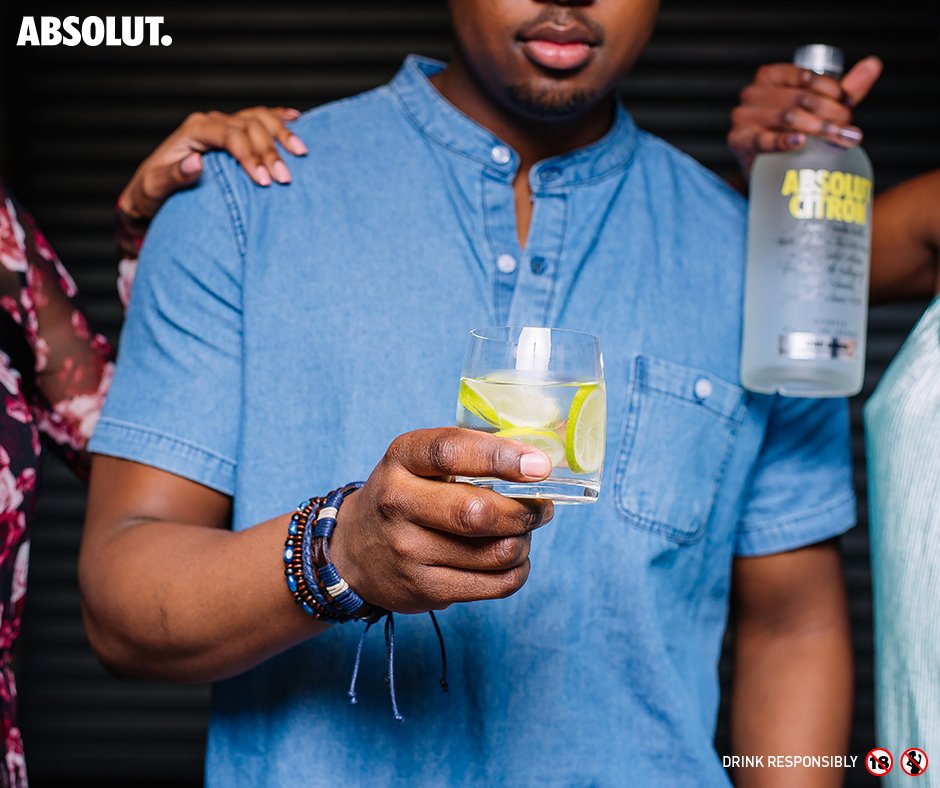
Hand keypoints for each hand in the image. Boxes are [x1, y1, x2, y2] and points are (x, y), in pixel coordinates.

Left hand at [117, 106, 308, 219]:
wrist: (151, 190)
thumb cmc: (152, 191)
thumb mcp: (156, 187)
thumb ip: (176, 175)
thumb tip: (197, 162)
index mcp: (194, 130)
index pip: (230, 136)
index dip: (249, 155)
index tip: (263, 181)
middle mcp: (211, 122)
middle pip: (249, 127)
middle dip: (270, 152)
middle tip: (285, 179)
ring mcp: (224, 125)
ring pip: (259, 119)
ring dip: (282, 135)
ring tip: (301, 153)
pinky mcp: (233, 132)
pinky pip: (260, 118)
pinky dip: (279, 118)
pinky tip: (297, 119)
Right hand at [330, 428, 555, 613]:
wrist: (354, 548)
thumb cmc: (406, 494)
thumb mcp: (419, 461)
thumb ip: (470, 454)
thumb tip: (536, 462)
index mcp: (402, 458)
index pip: (450, 452)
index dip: (501, 457)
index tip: (539, 465)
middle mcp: (398, 503)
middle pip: (477, 512)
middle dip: (524, 511)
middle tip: (541, 507)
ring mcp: (407, 551)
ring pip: (495, 552)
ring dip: (524, 541)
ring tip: (523, 533)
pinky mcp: (423, 590)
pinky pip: (494, 584)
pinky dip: (517, 571)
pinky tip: (513, 559)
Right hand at [728, 56, 882, 179]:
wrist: (765, 168)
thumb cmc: (792, 132)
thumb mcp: (819, 109)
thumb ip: (844, 90)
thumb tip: (873, 65)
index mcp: (771, 76)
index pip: (807, 77)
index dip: (833, 91)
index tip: (849, 107)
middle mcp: (753, 92)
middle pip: (801, 99)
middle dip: (831, 114)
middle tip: (850, 131)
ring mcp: (743, 117)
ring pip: (788, 117)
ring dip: (819, 128)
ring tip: (840, 141)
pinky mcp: (738, 141)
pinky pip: (763, 140)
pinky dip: (783, 141)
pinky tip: (800, 142)